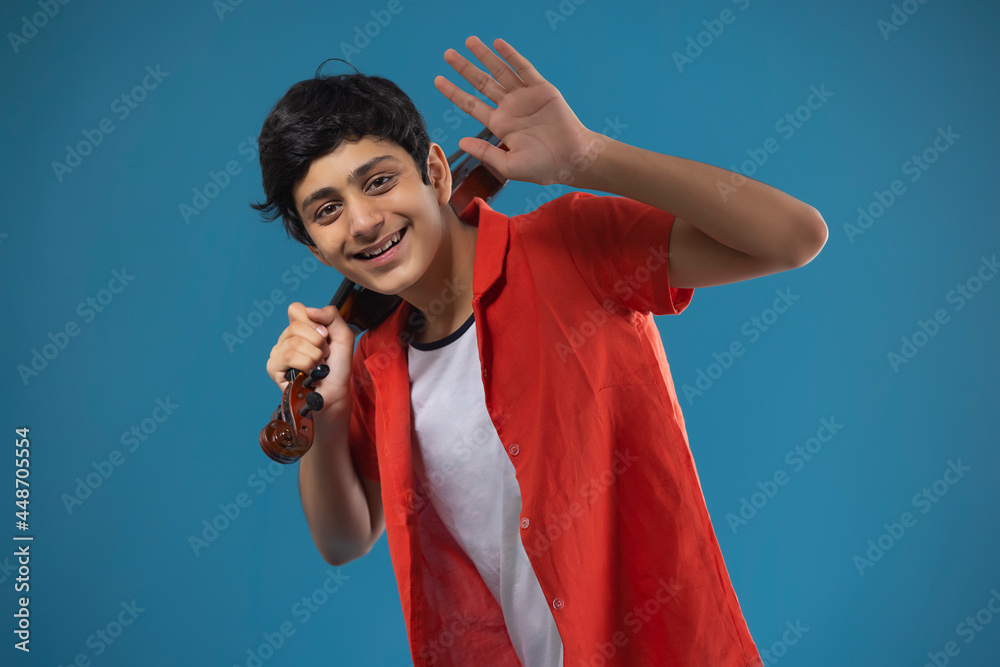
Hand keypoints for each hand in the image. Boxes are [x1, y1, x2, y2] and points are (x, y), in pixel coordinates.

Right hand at [266, 302, 354, 417]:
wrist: (336, 392)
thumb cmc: (337, 367)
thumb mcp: (343, 336)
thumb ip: (331, 315)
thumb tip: (309, 310)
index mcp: (299, 328)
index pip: (295, 309)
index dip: (313, 321)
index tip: (325, 335)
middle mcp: (286, 338)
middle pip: (296, 326)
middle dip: (318, 342)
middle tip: (324, 355)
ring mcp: (278, 352)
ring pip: (294, 342)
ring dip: (314, 355)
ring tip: (318, 365)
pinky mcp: (273, 367)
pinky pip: (289, 356)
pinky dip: (305, 364)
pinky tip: (308, 372)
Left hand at [434, 36, 598, 186]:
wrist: (572, 160)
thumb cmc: (543, 167)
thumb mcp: (509, 165)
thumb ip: (485, 152)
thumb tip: (460, 142)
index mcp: (500, 125)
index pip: (471, 104)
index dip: (454, 92)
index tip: (438, 80)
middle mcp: (509, 107)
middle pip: (481, 83)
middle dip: (464, 68)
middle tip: (448, 54)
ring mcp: (524, 96)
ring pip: (500, 71)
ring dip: (484, 56)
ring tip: (469, 41)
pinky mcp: (541, 89)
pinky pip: (523, 69)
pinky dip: (511, 56)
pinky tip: (498, 44)